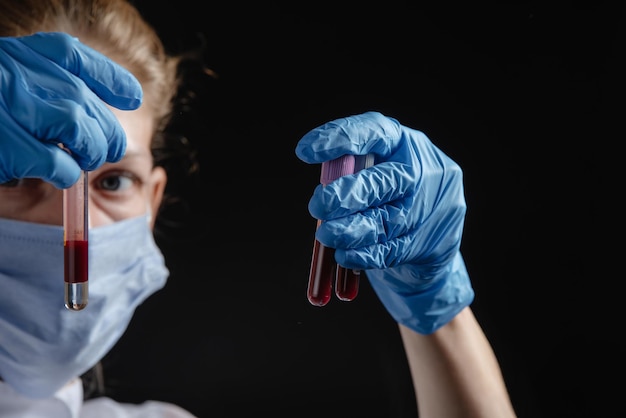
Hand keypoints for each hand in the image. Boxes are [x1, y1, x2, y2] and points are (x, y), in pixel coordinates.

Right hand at [0, 32, 142, 187]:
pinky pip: (58, 162)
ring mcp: (11, 104)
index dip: (110, 78)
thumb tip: (117, 97)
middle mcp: (16, 70)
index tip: (132, 97)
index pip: (74, 57)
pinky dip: (64, 173)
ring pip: (79, 129)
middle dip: (105, 133)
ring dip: (89, 152)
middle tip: (104, 151)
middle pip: (87, 103)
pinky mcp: (6, 142)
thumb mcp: (9, 80)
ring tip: (81, 162)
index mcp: (19, 54)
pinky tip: (53, 173)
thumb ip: (46, 81)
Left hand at [296, 111, 473, 333]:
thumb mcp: (377, 168)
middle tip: (317, 207)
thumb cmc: (391, 193)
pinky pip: (391, 251)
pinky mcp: (428, 243)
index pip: (375, 132)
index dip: (340, 139)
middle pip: (385, 181)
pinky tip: (343, 255)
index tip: (305, 152)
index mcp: (404, 143)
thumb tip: (323, 187)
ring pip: (387, 222)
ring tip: (326, 235)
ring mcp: (429, 209)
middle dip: (346, 195)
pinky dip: (363, 255)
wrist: (435, 231)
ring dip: (351, 231)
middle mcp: (422, 171)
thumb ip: (353, 170)